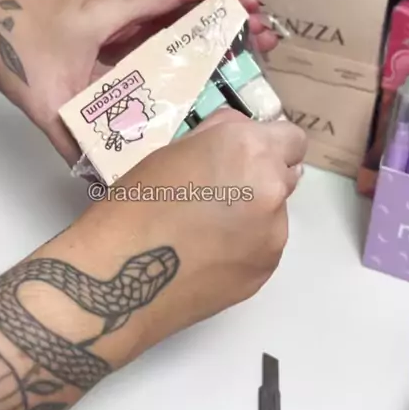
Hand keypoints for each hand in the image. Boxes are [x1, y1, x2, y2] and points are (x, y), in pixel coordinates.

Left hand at [0, 0, 276, 163]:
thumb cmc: (19, 52)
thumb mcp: (47, 102)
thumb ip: (76, 141)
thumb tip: (108, 180)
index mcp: (115, 10)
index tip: (252, 10)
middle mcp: (127, 2)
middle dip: (234, 7)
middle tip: (263, 38)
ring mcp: (125, 10)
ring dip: (218, 16)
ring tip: (250, 43)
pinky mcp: (122, 22)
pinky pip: (166, 16)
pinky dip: (196, 27)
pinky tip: (210, 55)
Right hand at [86, 110, 306, 351]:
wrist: (117, 276)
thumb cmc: (132, 206)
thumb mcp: (170, 151)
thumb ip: (217, 137)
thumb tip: (240, 133)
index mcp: (249, 150)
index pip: (292, 138)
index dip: (270, 145)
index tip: (245, 156)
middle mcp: (272, 189)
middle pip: (286, 175)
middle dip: (261, 178)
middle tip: (218, 192)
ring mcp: (273, 235)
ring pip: (275, 215)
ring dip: (252, 214)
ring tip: (204, 230)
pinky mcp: (264, 271)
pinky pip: (263, 248)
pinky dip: (243, 247)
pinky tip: (205, 255)